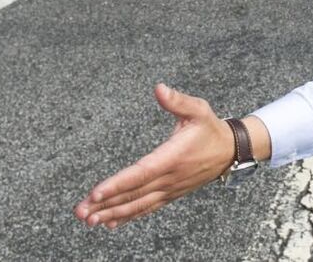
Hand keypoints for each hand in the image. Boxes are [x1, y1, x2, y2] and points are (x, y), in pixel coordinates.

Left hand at [74, 84, 233, 228]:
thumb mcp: (199, 109)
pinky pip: (147, 208)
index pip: (141, 172)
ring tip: (89, 220)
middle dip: (106, 204)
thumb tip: (159, 88)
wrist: (231, 151)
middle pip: (134, 193)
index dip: (118, 183)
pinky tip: (110, 223)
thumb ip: (178, 101)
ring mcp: (171, 188)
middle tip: (81, 212)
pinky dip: (129, 217)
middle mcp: (171, 177)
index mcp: (173, 156)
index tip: (96, 192)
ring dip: (113, 214)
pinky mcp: (171, 194)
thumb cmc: (211, 128)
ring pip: (138, 205)